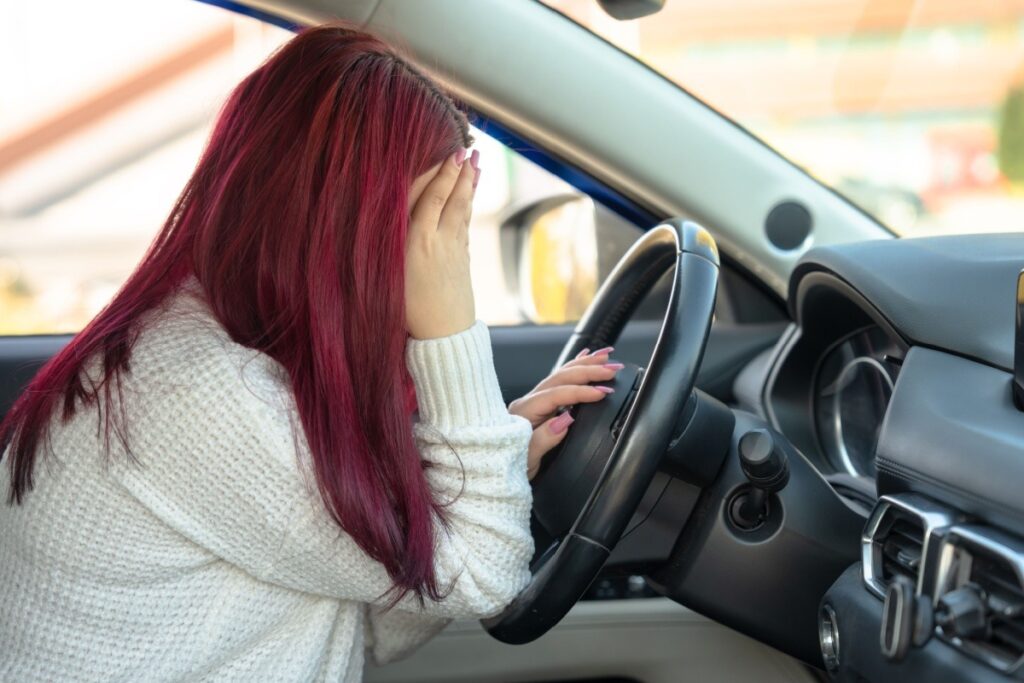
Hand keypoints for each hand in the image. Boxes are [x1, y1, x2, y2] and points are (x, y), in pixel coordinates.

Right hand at [405, 149, 480, 339]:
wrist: (442, 339)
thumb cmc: (407, 311)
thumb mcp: (389, 275)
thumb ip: (389, 243)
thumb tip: (381, 215)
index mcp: (417, 243)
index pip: (432, 199)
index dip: (441, 174)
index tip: (449, 152)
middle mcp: (440, 242)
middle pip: (452, 198)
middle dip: (460, 172)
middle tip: (467, 147)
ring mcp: (455, 250)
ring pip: (463, 209)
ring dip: (470, 184)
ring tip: (476, 161)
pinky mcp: (463, 260)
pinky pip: (465, 224)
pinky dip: (468, 205)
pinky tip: (470, 194)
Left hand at [508, 347, 624, 478]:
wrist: (493, 472)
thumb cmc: (507, 468)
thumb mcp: (525, 461)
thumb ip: (544, 439)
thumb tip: (565, 419)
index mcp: (524, 412)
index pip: (556, 394)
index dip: (580, 391)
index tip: (603, 392)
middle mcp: (528, 402)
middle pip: (560, 378)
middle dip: (588, 371)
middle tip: (613, 368)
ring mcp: (533, 402)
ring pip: (560, 375)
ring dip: (584, 365)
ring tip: (606, 355)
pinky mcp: (539, 406)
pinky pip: (558, 381)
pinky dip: (573, 368)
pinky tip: (584, 357)